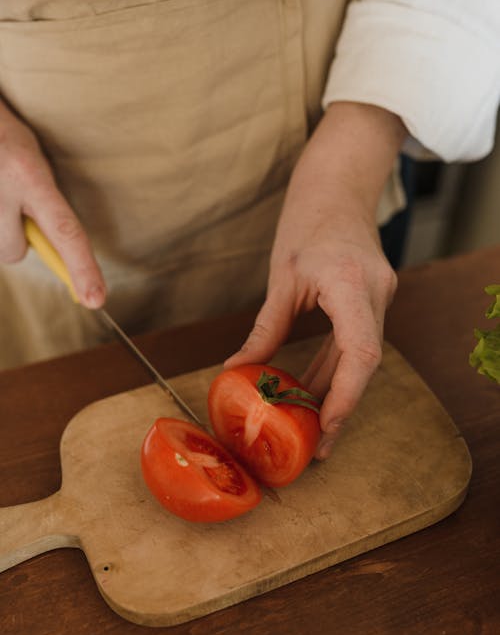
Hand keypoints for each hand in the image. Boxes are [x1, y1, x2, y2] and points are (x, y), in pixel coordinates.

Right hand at [0, 98, 105, 306]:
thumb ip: (45, 203)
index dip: (82, 268)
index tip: (95, 300)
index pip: (64, 231)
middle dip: (16, 239)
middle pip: (14, 252)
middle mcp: (1, 188)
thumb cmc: (5, 136)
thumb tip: (56, 251)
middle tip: (11, 203)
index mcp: (28, 174)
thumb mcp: (32, 161)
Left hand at [225, 102, 406, 457]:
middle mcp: (376, 294)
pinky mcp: (374, 299)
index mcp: (352, 285)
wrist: (339, 187)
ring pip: (363, 358)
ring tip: (312, 428)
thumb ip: (265, 329)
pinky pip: (358, 342)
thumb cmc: (307, 222)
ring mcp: (380, 296)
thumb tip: (239, 370)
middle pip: (366, 364)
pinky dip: (337, 367)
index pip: (361, 355)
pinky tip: (316, 390)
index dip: (346, 398)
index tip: (325, 431)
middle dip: (342, 407)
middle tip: (318, 447)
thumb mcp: (282, 277)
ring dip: (338, 391)